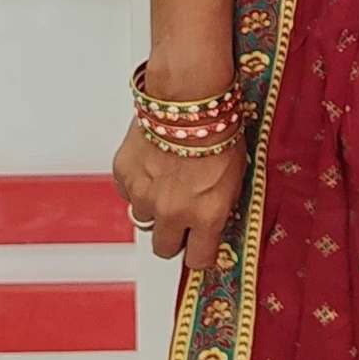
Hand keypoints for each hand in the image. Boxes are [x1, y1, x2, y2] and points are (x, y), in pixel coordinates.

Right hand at [111, 116, 247, 277]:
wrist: (189, 99)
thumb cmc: (217, 130)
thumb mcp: (234, 177)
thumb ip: (218, 207)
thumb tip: (211, 222)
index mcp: (206, 216)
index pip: (198, 260)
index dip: (199, 253)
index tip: (200, 247)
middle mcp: (173, 212)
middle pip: (164, 248)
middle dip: (173, 236)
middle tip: (180, 217)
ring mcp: (145, 196)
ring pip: (143, 219)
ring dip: (153, 207)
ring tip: (167, 182)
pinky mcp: (125, 176)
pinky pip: (128, 193)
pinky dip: (137, 184)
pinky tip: (153, 164)